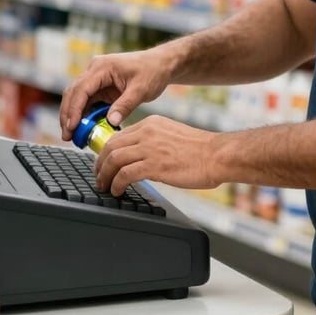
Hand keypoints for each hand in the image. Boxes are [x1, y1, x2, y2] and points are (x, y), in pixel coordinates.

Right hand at [59, 47, 171, 140]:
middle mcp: (95, 70)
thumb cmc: (152, 71)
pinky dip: (84, 115)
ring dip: (74, 116)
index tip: (71, 127)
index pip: (81, 89)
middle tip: (67, 136)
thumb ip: (125, 105)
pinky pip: (88, 102)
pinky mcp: (100, 87)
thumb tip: (111, 122)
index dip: (74, 109)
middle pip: (74, 93)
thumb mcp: (141, 89)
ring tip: (73, 137)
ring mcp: (96, 78)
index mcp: (102, 67)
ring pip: (77, 98)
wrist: (160, 64)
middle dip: (68, 115)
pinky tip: (85, 130)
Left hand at [94, 115, 220, 196]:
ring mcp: (149, 148)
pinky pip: (125, 174)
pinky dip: (116, 184)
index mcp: (151, 123)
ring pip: (114, 160)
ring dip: (105, 175)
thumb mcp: (172, 135)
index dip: (107, 151)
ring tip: (105, 186)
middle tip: (98, 176)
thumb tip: (139, 157)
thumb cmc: (200, 150)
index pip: (119, 135)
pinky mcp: (154, 165)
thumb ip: (153, 141)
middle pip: (111, 146)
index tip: (104, 163)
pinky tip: (117, 191)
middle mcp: (147, 132)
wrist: (217, 155)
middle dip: (100, 164)